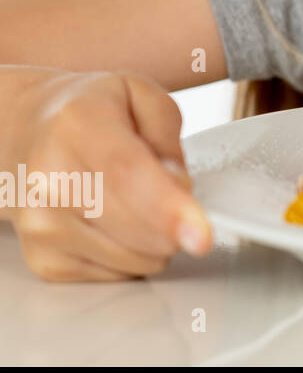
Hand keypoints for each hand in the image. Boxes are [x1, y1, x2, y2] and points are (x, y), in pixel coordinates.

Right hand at [5, 68, 211, 280]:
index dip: (168, 209)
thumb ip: (169, 139)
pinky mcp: (43, 259)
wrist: (32, 132)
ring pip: (133, 259)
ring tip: (133, 200)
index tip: (201, 236)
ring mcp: (40, 224)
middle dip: (175, 220)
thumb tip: (179, 188)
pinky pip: (118, 275)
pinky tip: (114, 222)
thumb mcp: (143, 97)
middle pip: (135, 226)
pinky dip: (131, 254)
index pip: (126, 175)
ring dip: (155, 239)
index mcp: (78, 125)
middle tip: (167, 189)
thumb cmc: (93, 113)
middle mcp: (49, 178)